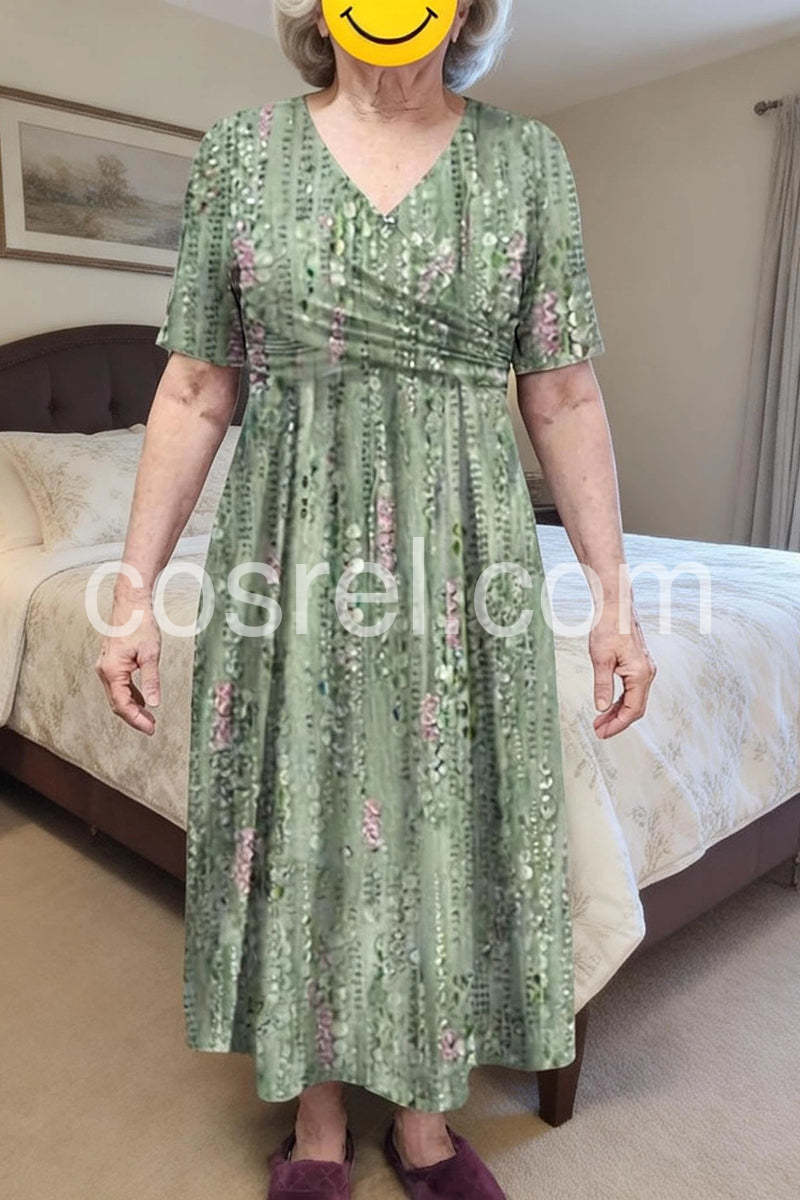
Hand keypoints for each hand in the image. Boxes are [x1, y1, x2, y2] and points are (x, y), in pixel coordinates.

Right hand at [94, 595, 161, 734]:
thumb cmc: (140, 625)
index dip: (136, 720)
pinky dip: (130, 696)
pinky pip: (118, 686)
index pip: (122, 704)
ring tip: (149, 718)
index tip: (150, 729)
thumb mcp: (150, 654)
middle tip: (152, 728)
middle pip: (117, 703)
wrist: (130, 605)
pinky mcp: (111, 663)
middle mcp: (104, 671)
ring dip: (132, 708)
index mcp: (112, 671)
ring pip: (117, 696)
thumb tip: (154, 703)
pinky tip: (143, 701)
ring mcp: (105, 667)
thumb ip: (151, 680)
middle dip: (134, 717)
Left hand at [589, 605, 656, 738]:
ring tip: (600, 722)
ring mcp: (645, 670)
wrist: (617, 607)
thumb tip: (601, 708)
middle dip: (617, 722)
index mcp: (640, 674)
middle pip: (635, 708)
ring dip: (618, 712)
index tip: (602, 733)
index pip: (633, 710)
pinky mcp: (639, 666)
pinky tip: (608, 706)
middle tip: (598, 731)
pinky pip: (632, 690)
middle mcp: (647, 674)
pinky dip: (621, 701)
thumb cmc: (608, 628)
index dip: (618, 725)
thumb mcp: (600, 658)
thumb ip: (602, 685)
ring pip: (634, 700)